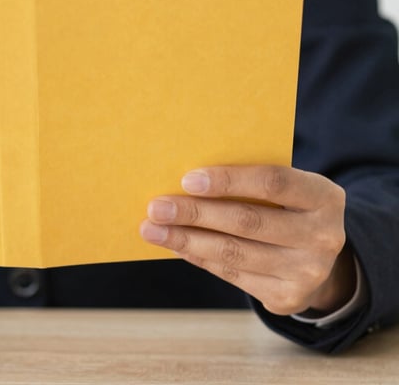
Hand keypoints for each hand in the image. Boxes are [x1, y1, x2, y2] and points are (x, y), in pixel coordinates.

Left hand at [140, 165, 354, 315]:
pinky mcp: (288, 297)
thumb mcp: (283, 190)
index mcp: (324, 196)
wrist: (318, 258)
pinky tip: (175, 245)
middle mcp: (323, 236)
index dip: (228, 180)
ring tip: (152, 229)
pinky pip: (231, 274)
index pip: (273, 182)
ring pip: (234, 253)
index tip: (187, 179)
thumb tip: (183, 181)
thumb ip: (248, 181)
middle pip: (247, 221)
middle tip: (156, 207)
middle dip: (195, 213)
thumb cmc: (285, 208)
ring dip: (186, 240)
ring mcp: (308, 272)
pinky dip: (198, 257)